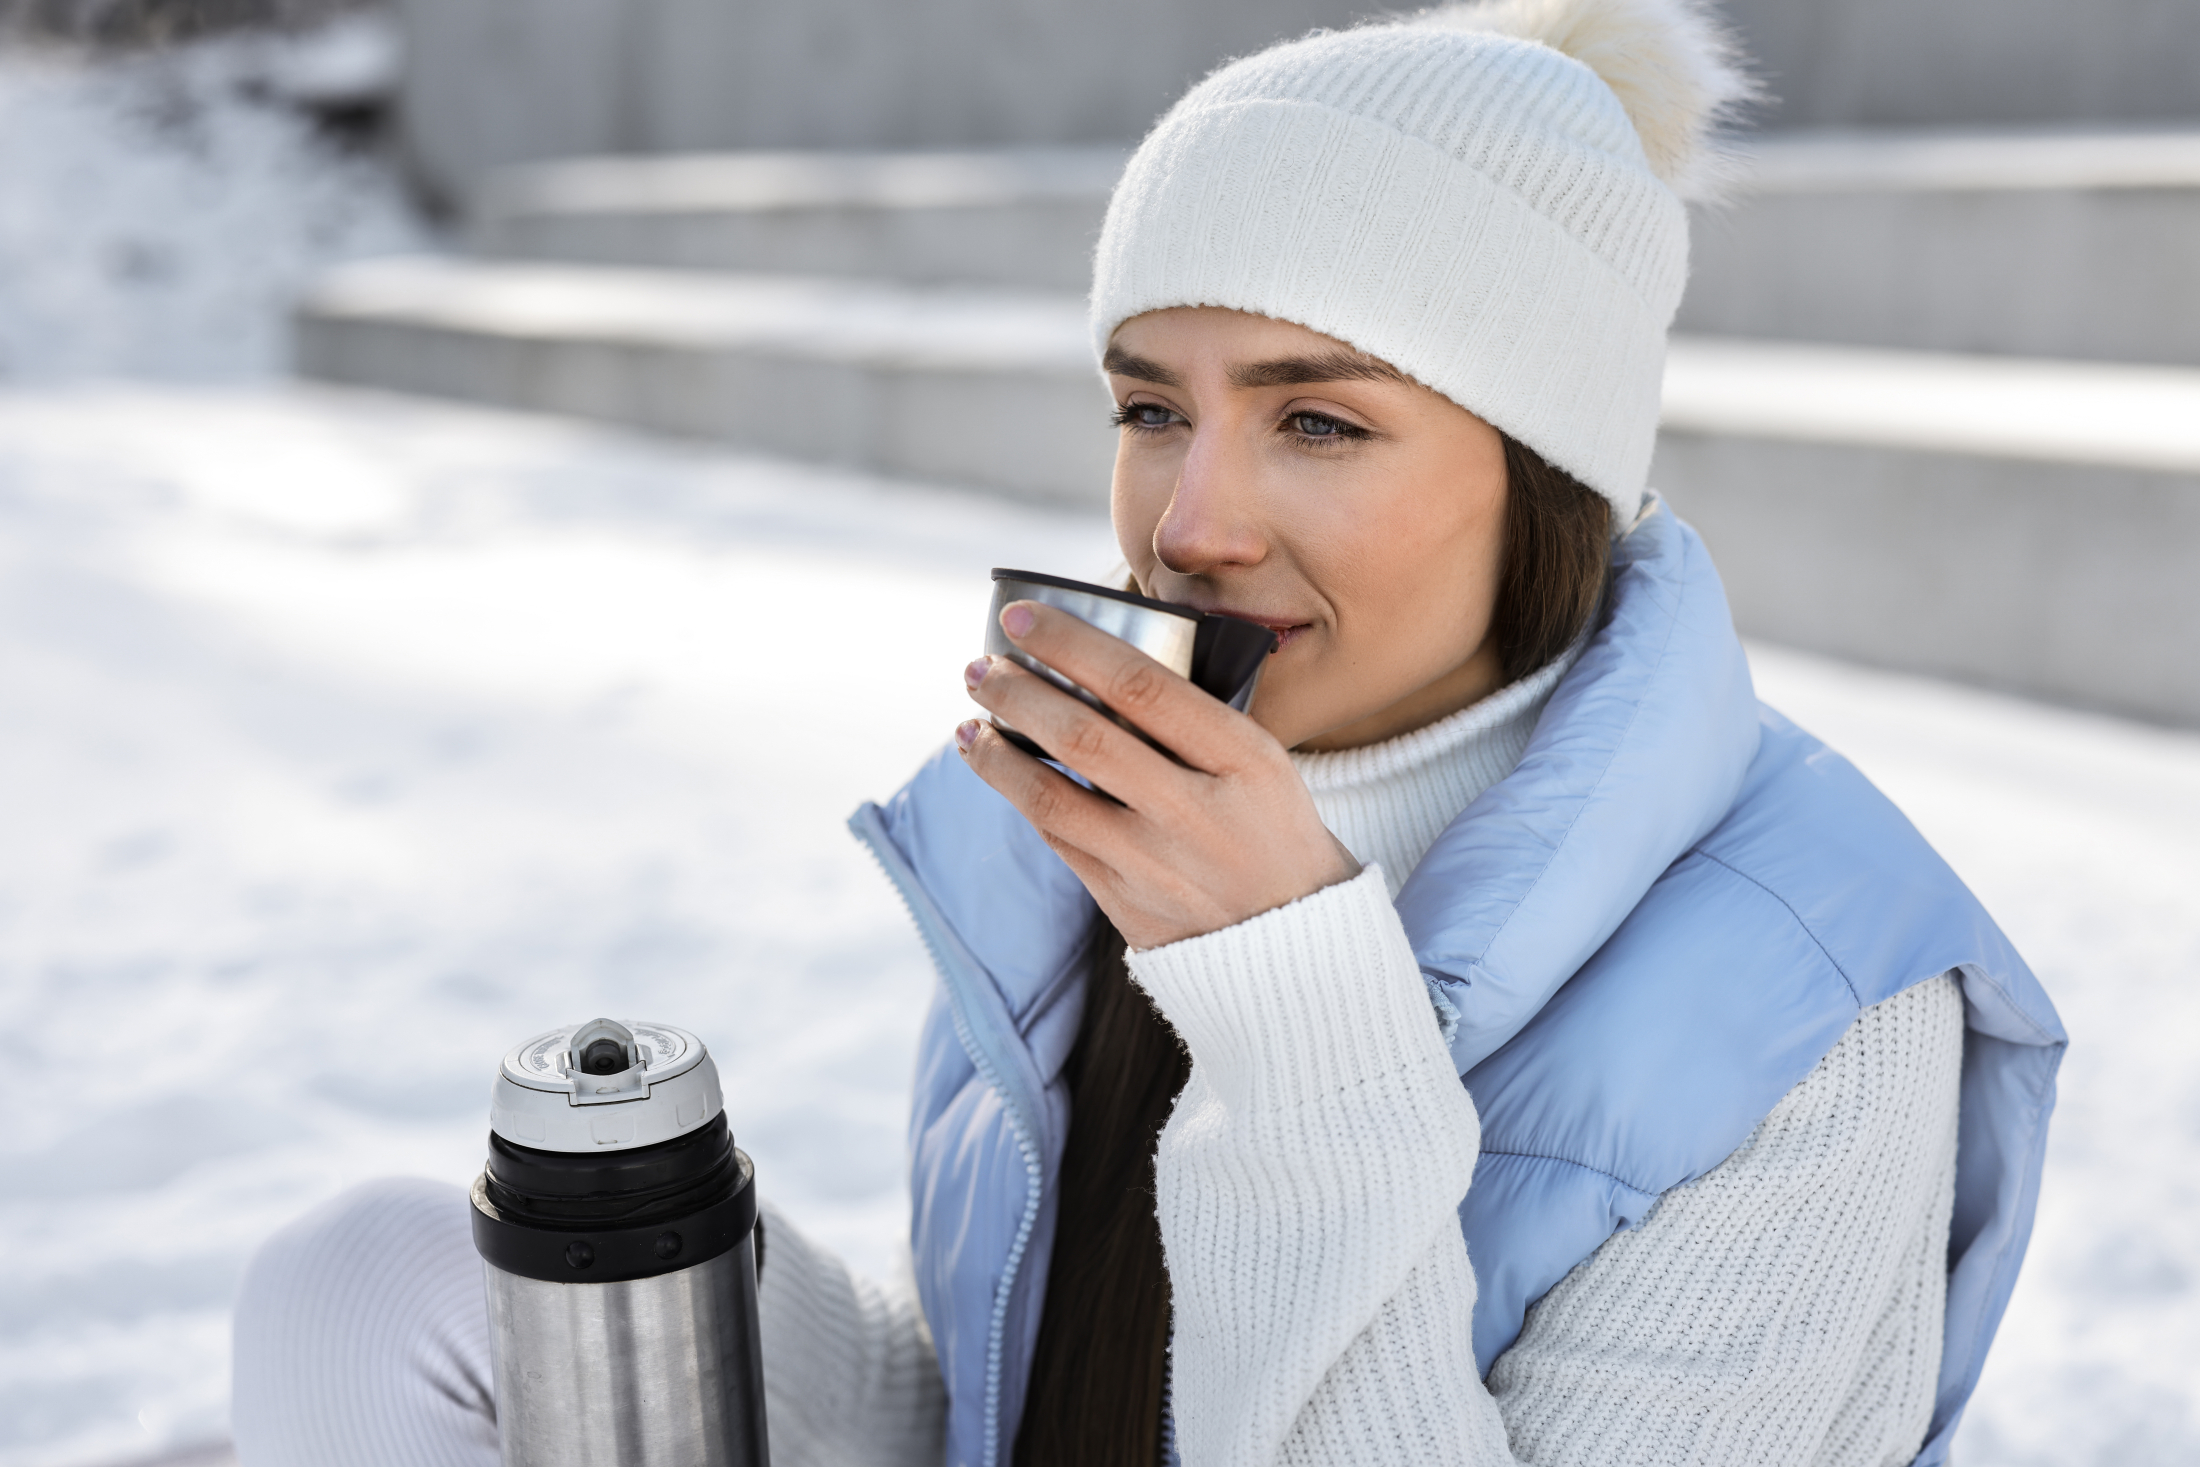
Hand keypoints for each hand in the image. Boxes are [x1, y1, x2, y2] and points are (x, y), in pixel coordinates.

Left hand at [956, 600, 1359, 950]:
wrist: (1298, 944)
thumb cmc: (1273, 831)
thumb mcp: (1265, 764)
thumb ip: (1199, 720)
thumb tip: (1102, 660)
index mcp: (1244, 760)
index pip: (1142, 686)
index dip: (1072, 645)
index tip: (1023, 618)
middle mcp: (1198, 812)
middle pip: (1086, 738)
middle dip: (1018, 694)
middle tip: (980, 668)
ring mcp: (1157, 865)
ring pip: (1051, 797)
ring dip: (997, 754)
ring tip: (970, 722)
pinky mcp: (1126, 905)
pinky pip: (1059, 839)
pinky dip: (1021, 797)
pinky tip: (998, 768)